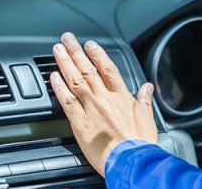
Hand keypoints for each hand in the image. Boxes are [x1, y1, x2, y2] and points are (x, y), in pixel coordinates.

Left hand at [50, 32, 157, 176]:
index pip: (108, 70)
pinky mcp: (80, 123)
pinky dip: (59, 87)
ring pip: (75, 81)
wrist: (130, 161)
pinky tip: (53, 76)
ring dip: (65, 63)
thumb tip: (147, 87)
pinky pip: (67, 101)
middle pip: (88, 70)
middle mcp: (105, 99)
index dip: (98, 55)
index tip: (91, 45)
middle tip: (67, 39)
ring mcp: (91, 110)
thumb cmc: (139, 143)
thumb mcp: (148, 119)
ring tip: (57, 50)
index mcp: (122, 97)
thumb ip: (145, 100)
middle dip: (77, 52)